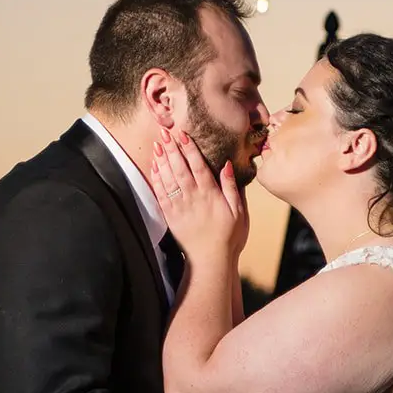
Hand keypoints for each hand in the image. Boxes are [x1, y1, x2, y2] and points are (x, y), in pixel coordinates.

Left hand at [150, 129, 247, 260]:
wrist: (211, 260)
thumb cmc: (228, 236)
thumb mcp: (238, 211)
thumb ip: (231, 187)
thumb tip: (227, 165)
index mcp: (210, 194)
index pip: (199, 166)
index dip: (190, 149)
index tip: (183, 134)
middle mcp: (193, 198)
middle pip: (180, 168)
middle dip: (172, 149)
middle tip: (164, 132)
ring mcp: (180, 207)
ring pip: (168, 179)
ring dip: (162, 160)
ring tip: (157, 144)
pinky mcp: (171, 216)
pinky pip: (161, 194)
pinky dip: (157, 179)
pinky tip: (154, 167)